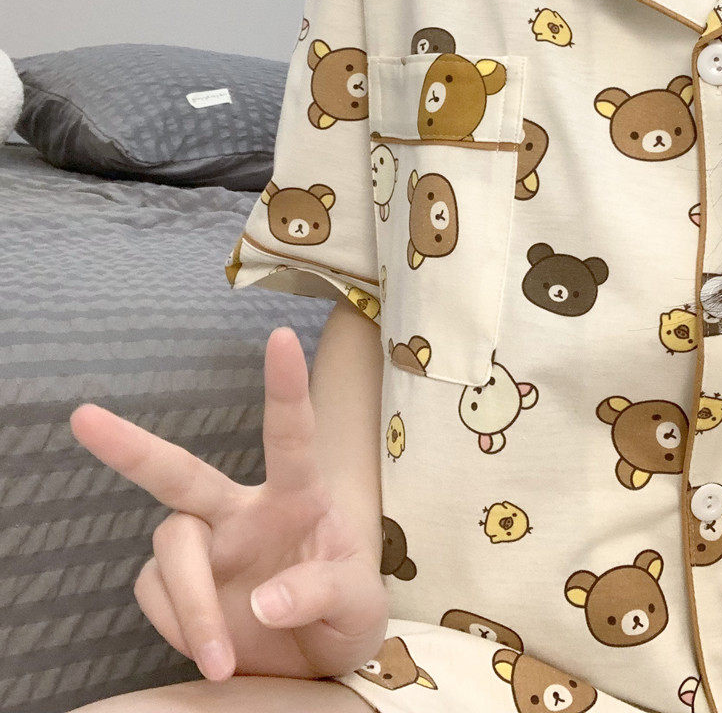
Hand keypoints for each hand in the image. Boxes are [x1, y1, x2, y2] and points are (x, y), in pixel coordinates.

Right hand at [68, 326, 388, 681]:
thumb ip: (322, 593)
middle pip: (180, 472)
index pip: (290, 435)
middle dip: (132, 446)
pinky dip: (181, 627)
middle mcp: (241, 511)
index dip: (284, 386)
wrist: (315, 665)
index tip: (282, 336)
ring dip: (191, 606)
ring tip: (223, 659)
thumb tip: (265, 601)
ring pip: (169, 549)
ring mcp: (205, 546)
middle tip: (83, 417)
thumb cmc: (344, 616)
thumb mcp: (357, 606)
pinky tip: (214, 650)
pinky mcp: (175, 586)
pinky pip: (156, 596)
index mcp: (298, 497)